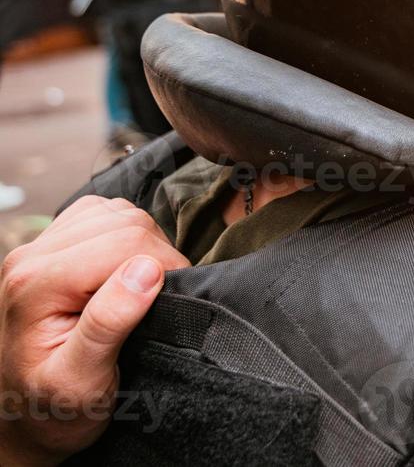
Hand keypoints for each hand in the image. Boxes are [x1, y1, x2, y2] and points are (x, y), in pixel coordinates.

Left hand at [0, 196, 189, 466]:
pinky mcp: (51, 246)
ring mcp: (38, 248)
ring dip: (143, 243)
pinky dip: (126, 235)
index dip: (164, 265)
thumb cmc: (53, 409)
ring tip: (144, 287)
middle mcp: (30, 257)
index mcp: (35, 285)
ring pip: (117, 212)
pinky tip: (125, 270)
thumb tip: (147, 270)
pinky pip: (103, 215)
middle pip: (124, 222)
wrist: (22, 417)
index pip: (124, 242)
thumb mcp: (80, 382)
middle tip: (163, 299)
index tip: (175, 302)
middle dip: (158, 254)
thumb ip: (107, 324)